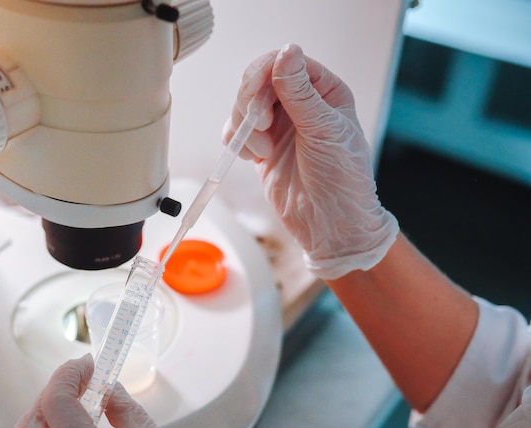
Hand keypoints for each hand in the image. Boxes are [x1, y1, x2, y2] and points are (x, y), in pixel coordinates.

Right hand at [224, 43, 397, 279]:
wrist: (331, 224)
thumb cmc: (343, 179)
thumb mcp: (324, 130)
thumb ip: (300, 93)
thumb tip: (286, 52)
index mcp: (323, 90)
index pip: (285, 63)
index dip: (265, 76)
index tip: (259, 100)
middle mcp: (300, 103)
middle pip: (258, 81)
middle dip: (251, 104)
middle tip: (260, 128)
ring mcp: (279, 126)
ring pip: (243, 106)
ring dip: (245, 127)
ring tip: (264, 151)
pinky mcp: (262, 147)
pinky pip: (236, 131)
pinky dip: (237, 142)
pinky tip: (254, 157)